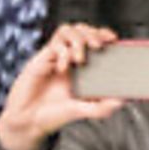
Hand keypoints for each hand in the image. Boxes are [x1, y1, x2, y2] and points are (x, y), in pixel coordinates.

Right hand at [0, 24, 122, 149]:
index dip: (104, 34)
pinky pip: (54, 44)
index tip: (113, 40)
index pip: (95, 40)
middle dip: (93, 33)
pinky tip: (62, 68)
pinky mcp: (42, 59)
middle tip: (97, 47)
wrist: (27, 120)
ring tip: (79, 58)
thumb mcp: (82, 111)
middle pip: (83, 30)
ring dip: (77, 40)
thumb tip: (121, 101)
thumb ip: (101, 108)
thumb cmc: (52, 115)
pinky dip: (62, 52)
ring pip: (68, 30)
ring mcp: (55, 57)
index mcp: (83, 68)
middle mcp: (70, 59)